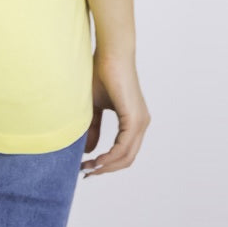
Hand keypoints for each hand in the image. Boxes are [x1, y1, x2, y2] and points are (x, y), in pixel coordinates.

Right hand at [80, 52, 149, 178]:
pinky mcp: (135, 118)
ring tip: (87, 167)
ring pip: (126, 156)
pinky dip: (110, 156)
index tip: (87, 166)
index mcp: (134, 120)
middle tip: (86, 172)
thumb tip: (90, 150)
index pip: (124, 151)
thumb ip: (94, 128)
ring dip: (106, 165)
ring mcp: (140, 122)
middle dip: (105, 169)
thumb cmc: (101, 73)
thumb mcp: (94, 107)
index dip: (106, 163)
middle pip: (127, 159)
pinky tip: (97, 159)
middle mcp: (141, 123)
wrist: (110, 54)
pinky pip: (124, 146)